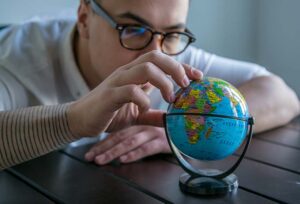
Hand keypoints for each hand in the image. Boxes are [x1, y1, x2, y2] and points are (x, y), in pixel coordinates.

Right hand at [68, 51, 201, 136]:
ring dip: (164, 82)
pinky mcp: (109, 95)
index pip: (161, 61)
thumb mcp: (135, 115)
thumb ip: (152, 115)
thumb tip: (172, 121)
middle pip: (155, 56)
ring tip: (171, 98)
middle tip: (186, 85)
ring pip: (145, 68)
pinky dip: (143, 100)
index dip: (181, 66)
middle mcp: (127, 73)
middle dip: (176, 68)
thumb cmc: (108, 113)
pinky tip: (145, 108)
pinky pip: (130, 90)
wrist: (80, 119)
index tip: (198, 77)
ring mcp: (117, 82)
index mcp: (134, 74)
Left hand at [85, 125, 169, 164]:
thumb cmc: (168, 136)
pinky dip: (134, 154)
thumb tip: (119, 151)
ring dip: (113, 152)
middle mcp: (144, 128)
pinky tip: (123, 160)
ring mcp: (153, 133)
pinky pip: (146, 148)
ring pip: (130, 142)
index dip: (103, 143)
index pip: (117, 134)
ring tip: (101, 160)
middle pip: (120, 137)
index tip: (90, 153)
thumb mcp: (150, 137)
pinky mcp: (163, 141)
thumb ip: (136, 141)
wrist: (188, 135)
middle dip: (103, 148)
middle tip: (90, 158)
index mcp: (138, 126)